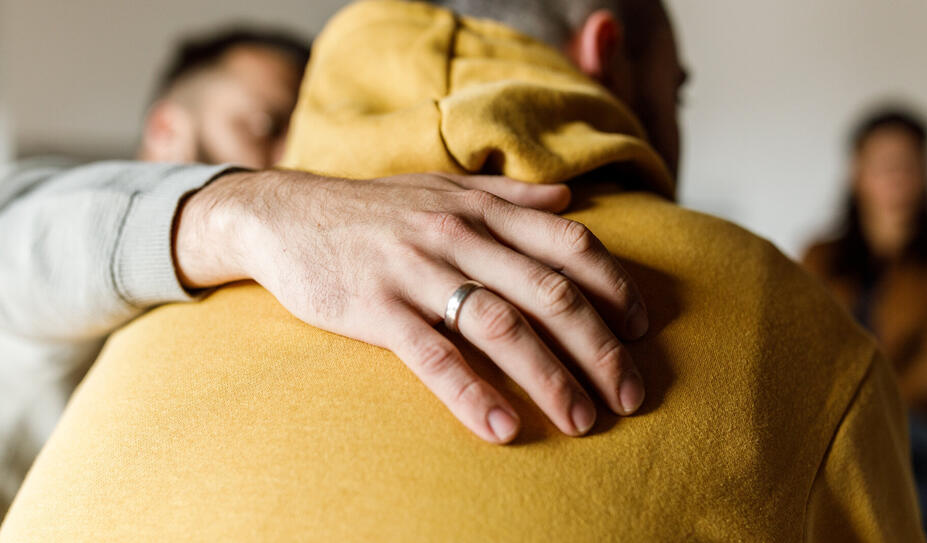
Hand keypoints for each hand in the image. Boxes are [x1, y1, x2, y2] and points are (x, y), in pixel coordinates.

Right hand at [175, 170, 647, 443]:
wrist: (284, 213)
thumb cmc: (373, 209)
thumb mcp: (442, 189)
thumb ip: (509, 197)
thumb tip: (568, 199)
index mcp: (482, 210)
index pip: (570, 244)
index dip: (615, 288)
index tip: (642, 330)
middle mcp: (459, 237)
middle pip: (550, 293)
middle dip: (600, 348)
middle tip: (631, 395)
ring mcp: (417, 272)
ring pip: (502, 327)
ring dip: (551, 378)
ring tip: (582, 421)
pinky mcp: (377, 308)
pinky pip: (433, 355)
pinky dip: (470, 393)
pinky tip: (500, 428)